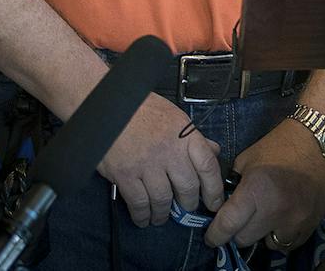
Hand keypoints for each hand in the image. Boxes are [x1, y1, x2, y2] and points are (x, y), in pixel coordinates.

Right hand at [98, 93, 223, 226]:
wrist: (109, 106)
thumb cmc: (142, 109)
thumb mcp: (174, 117)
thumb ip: (193, 138)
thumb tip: (213, 151)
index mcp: (185, 135)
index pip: (208, 166)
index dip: (214, 189)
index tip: (215, 202)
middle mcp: (169, 151)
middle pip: (187, 187)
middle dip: (189, 204)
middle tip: (186, 209)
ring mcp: (147, 164)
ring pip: (163, 199)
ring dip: (164, 214)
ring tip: (161, 217)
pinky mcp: (125, 174)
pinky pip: (139, 203)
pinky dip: (142, 215)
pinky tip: (143, 218)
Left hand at [204, 114, 324, 249]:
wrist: (321, 140)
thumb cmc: (281, 144)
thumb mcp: (248, 159)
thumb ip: (234, 185)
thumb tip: (223, 206)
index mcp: (255, 190)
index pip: (227, 225)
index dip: (215, 234)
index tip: (212, 236)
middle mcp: (274, 210)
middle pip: (244, 239)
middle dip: (239, 230)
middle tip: (243, 217)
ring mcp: (295, 220)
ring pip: (267, 244)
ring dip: (262, 233)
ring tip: (266, 216)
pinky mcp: (311, 224)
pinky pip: (288, 243)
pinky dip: (282, 234)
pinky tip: (283, 218)